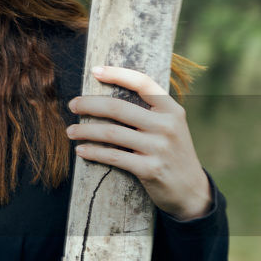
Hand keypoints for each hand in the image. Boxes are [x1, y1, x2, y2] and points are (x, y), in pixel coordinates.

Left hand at [66, 64, 212, 220]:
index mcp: (172, 110)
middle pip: (118, 108)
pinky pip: (113, 157)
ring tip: (70, 131)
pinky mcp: (149, 169)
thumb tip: (110, 96)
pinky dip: (93, 152)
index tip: (95, 70)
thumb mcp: (170, 126)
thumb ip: (150, 111)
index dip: (118, 74)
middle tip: (72, 104)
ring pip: (111, 133)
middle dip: (89, 104)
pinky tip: (81, 150)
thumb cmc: (172, 153)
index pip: (142, 83)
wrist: (190, 190)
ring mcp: (158, 148)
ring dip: (85, 131)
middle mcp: (167, 125)